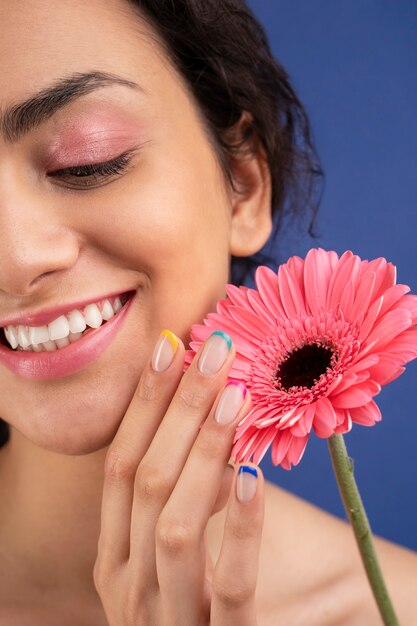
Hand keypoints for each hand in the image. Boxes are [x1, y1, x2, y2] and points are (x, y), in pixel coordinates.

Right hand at [94, 329, 264, 624]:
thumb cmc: (188, 608)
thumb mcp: (165, 557)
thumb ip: (173, 500)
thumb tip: (196, 418)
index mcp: (112, 559)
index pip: (119, 466)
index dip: (143, 405)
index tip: (169, 349)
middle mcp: (127, 587)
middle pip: (145, 482)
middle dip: (177, 410)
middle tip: (214, 353)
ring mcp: (168, 620)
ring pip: (176, 525)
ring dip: (202, 454)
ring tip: (233, 398)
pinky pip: (229, 586)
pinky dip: (240, 529)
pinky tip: (251, 476)